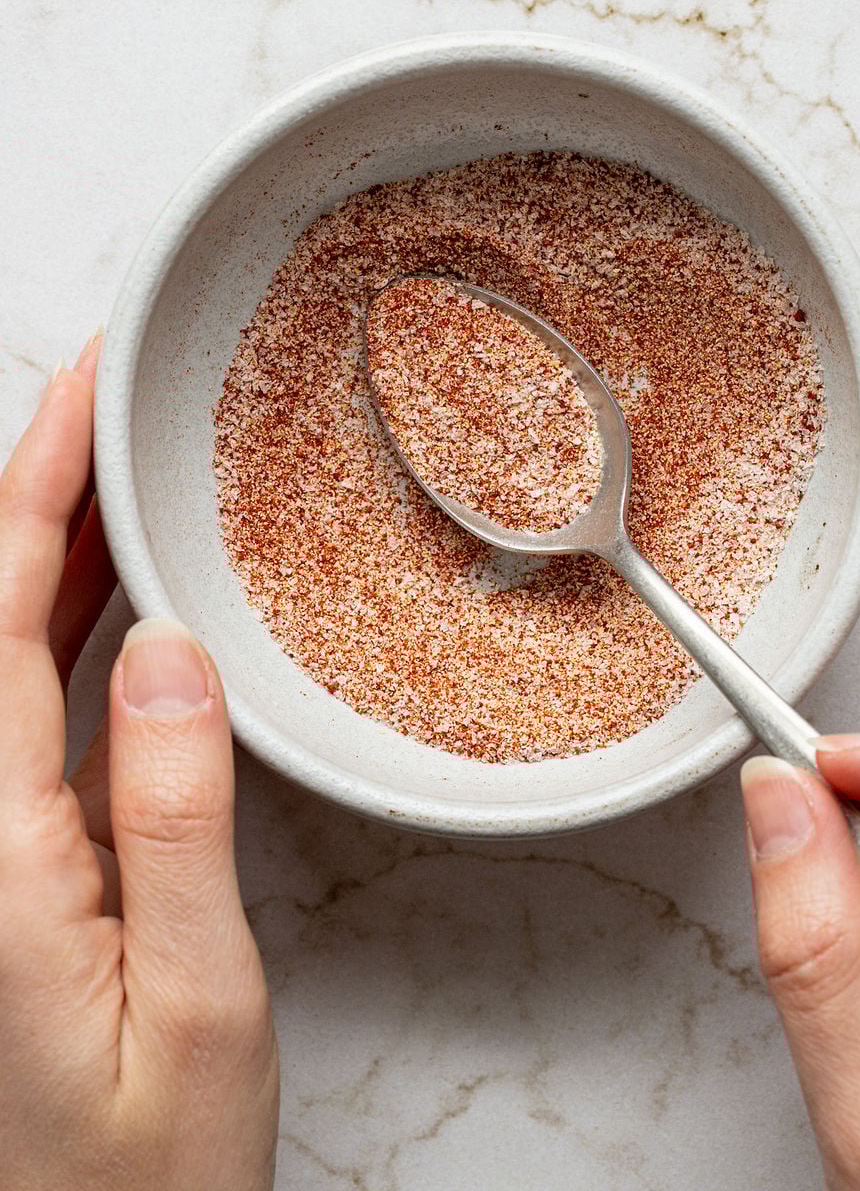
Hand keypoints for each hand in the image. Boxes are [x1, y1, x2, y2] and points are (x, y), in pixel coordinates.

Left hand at [1, 337, 278, 1189]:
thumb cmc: (142, 1182)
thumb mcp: (196, 1009)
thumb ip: (174, 826)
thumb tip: (172, 659)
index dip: (32, 491)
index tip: (77, 392)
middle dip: (41, 490)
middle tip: (107, 394)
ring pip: (13, 664)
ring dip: (57, 552)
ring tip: (120, 464)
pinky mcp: (28, 876)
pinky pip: (49, 722)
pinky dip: (84, 638)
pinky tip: (129, 603)